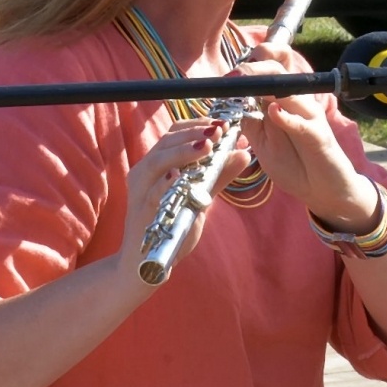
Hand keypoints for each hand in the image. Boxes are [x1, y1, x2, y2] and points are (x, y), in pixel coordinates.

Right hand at [118, 117, 242, 282]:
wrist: (144, 262)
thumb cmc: (172, 223)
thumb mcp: (198, 194)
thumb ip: (218, 174)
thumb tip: (244, 152)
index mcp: (155, 164)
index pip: (174, 134)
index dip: (198, 125)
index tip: (223, 124)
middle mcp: (144, 174)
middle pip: (166, 143)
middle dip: (194, 134)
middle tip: (220, 131)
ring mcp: (142, 192)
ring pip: (157, 162)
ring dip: (183, 151)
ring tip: (207, 146)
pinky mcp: (143, 211)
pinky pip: (153, 192)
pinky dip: (166, 181)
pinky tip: (179, 174)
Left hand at [233, 43, 375, 229]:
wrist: (323, 190)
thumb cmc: (295, 164)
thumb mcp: (263, 143)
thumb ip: (251, 122)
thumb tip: (232, 102)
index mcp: (285, 99)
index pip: (273, 65)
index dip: (252, 62)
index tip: (229, 76)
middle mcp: (299, 101)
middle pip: (280, 69)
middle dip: (254, 67)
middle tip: (233, 76)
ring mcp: (311, 117)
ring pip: (290, 90)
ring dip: (265, 85)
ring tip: (244, 83)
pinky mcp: (320, 137)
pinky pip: (303, 124)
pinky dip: (287, 118)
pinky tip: (274, 113)